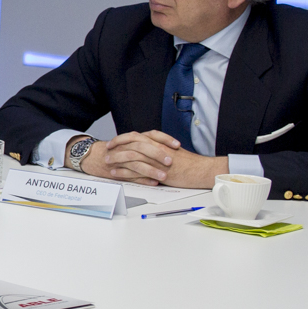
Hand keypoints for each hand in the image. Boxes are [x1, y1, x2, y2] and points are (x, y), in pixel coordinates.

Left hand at [88, 131, 225, 187]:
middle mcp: (155, 148)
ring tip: (107, 161)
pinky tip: (115, 173)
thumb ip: (159, 148)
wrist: (201, 170)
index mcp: (159, 142)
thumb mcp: (173, 151)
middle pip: (130, 143)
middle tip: (106, 149)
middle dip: (116, 145)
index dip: (122, 138)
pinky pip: (135, 170)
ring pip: (130, 156)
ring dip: (116, 158)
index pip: (136, 136)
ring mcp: (155, 159)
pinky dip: (123, 171)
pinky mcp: (156, 172)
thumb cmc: (190, 162)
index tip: (113, 141)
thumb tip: (148, 148)